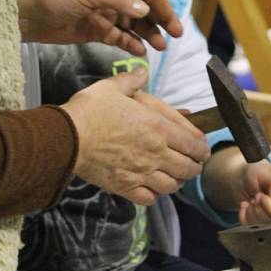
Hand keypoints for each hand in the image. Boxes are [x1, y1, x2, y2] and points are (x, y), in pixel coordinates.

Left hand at [14, 0, 182, 54]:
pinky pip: (119, 37)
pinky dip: (131, 43)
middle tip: (174, 35)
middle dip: (160, 18)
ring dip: (148, 33)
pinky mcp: (94, 30)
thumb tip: (145, 9)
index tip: (170, 18)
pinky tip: (141, 51)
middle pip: (143, 4)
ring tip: (160, 46)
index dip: (160, 0)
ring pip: (134, 23)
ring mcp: (102, 12)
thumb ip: (119, 0)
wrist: (25, 13)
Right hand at [62, 66, 209, 205]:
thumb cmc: (90, 110)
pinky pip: (149, 198)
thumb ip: (132, 80)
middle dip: (194, 166)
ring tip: (174, 175)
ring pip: (172, 185)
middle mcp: (155, 152)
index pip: (194, 143)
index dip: (203, 148)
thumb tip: (141, 72)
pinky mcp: (124, 187)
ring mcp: (141, 172)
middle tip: (192, 162)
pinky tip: (151, 187)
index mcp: (158, 127)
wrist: (67, 136)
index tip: (202, 148)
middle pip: (189, 167)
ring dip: (177, 181)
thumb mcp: (113, 87)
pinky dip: (154, 195)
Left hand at [238, 161, 270, 223]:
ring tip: (253, 198)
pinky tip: (247, 205)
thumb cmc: (262, 173)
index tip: (262, 197)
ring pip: (263, 227)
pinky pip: (252, 227)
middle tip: (257, 195)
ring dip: (252, 211)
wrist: (248, 178)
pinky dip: (245, 215)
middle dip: (260, 208)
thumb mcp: (270, 172)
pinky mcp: (264, 224)